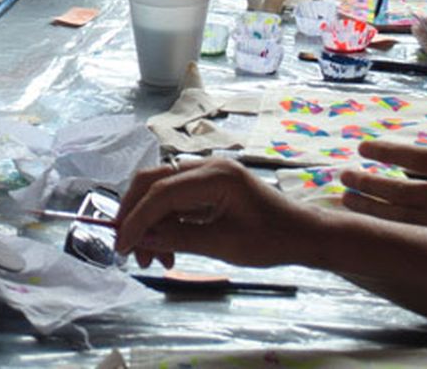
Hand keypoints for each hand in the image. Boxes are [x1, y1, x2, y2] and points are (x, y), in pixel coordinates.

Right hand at [113, 157, 314, 269]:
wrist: (304, 234)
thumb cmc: (272, 240)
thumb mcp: (225, 245)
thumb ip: (180, 239)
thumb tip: (142, 240)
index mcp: (216, 176)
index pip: (161, 193)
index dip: (137, 220)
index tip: (122, 246)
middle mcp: (207, 167)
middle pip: (153, 181)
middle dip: (135, 214)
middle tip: (129, 249)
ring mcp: (207, 174)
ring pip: (161, 191)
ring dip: (150, 222)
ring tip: (154, 259)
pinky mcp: (208, 186)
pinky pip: (176, 199)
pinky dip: (165, 222)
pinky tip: (167, 248)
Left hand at [339, 115, 426, 232]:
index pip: (419, 157)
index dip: (387, 152)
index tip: (363, 148)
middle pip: (403, 189)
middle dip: (369, 183)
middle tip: (343, 176)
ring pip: (405, 216)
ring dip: (373, 209)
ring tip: (347, 200)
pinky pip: (418, 238)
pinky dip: (392, 231)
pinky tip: (374, 227)